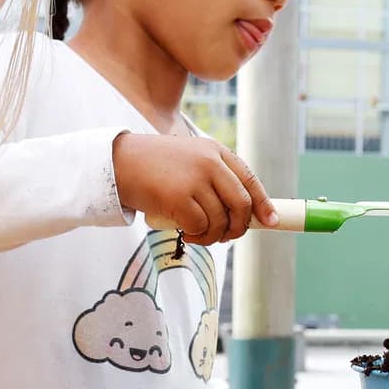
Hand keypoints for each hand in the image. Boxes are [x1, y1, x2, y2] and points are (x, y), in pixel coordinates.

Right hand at [113, 132, 276, 244]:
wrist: (118, 163)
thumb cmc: (154, 167)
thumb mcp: (189, 160)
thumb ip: (214, 177)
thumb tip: (241, 212)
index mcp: (215, 151)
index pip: (250, 179)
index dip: (263, 204)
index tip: (270, 221)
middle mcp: (210, 162)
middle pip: (241, 204)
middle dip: (239, 227)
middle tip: (227, 237)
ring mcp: (195, 179)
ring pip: (221, 220)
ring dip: (214, 236)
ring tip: (200, 234)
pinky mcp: (179, 197)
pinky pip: (201, 226)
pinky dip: (198, 236)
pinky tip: (188, 233)